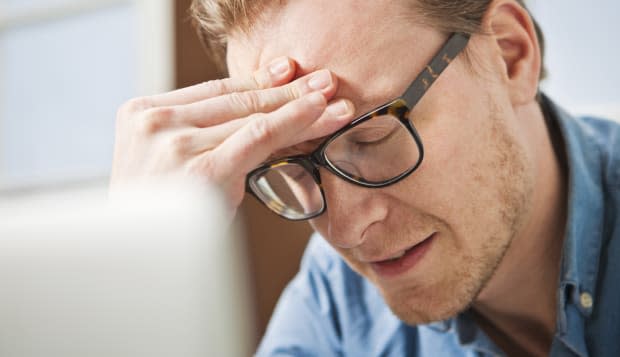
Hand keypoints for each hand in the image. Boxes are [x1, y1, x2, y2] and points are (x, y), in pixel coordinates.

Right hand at [110, 57, 354, 212]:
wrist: (136, 262)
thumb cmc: (158, 217)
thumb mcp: (166, 163)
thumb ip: (196, 135)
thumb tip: (253, 116)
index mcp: (140, 112)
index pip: (213, 91)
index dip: (257, 80)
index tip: (288, 71)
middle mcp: (154, 122)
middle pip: (236, 99)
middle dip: (287, 89)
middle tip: (325, 80)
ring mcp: (174, 144)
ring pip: (254, 117)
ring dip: (301, 108)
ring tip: (335, 102)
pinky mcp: (201, 171)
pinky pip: (258, 138)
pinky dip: (293, 123)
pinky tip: (318, 115)